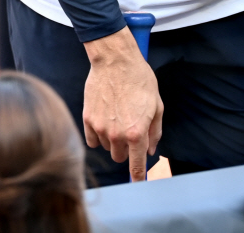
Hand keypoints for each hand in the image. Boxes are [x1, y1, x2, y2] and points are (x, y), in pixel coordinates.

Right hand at [82, 28, 163, 181]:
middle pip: (119, 158)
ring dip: (113, 139)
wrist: (115, 61)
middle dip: (126, 149)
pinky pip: (92, 139)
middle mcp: (117, 134)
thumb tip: (151, 149)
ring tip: (118, 116)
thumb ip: (155, 131)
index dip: (138, 177)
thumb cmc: (139, 79)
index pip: (136, 166)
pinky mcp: (87, 119)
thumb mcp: (157, 105)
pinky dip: (99, 134)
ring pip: (107, 147)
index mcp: (137, 133)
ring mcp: (100, 128)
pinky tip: (105, 119)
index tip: (138, 182)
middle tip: (130, 130)